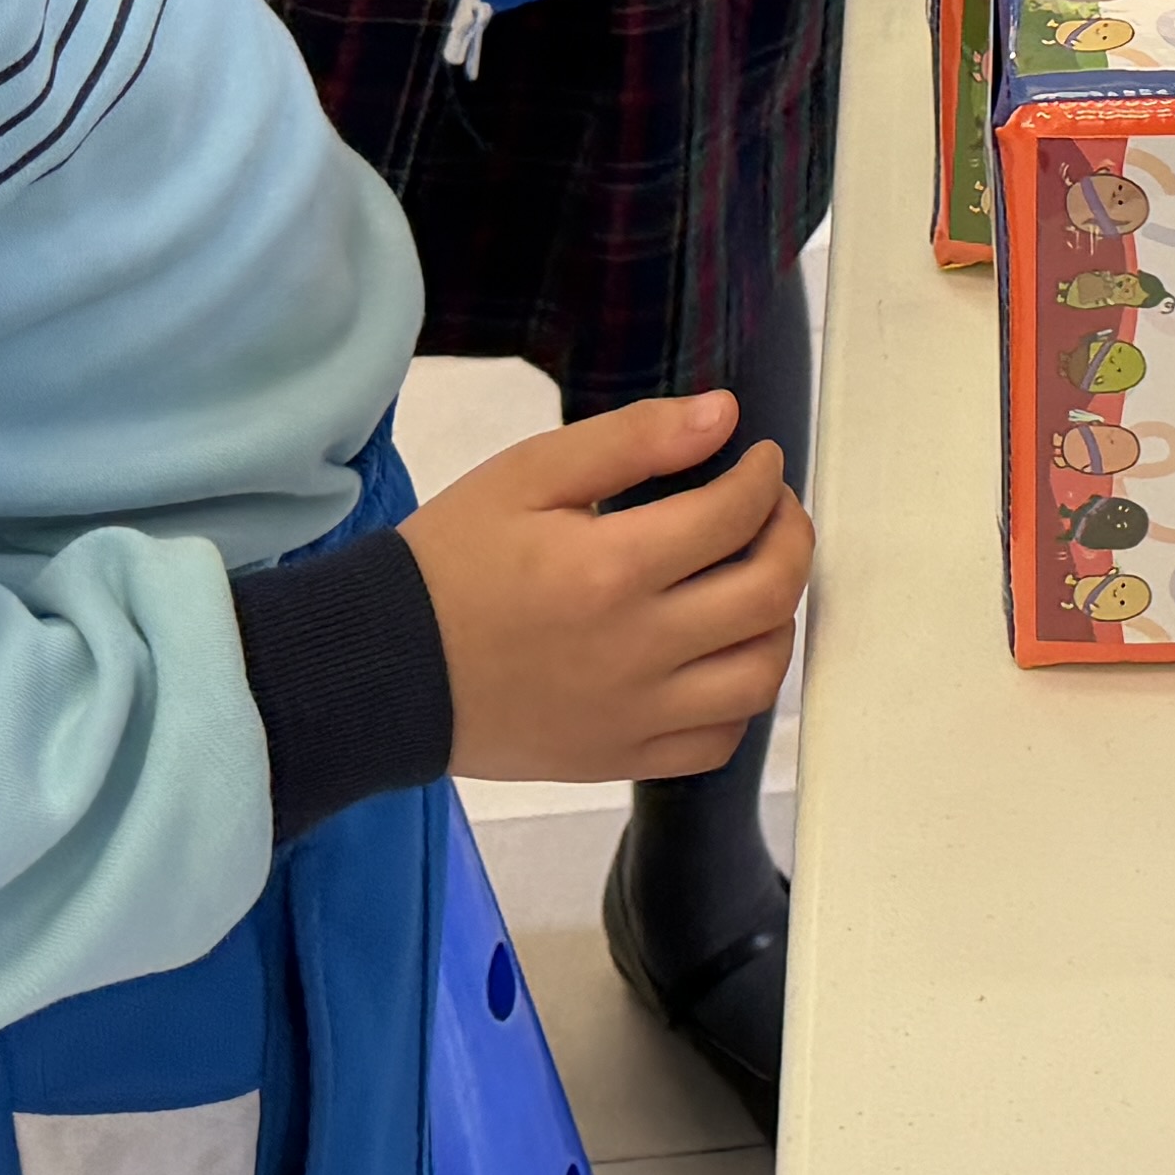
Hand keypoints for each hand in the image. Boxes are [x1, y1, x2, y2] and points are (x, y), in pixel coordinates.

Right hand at [402, 390, 813, 785]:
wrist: (383, 668)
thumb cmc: (451, 563)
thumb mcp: (528, 474)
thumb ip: (632, 439)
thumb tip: (723, 415)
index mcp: (612, 570)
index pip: (736, 515)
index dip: (764, 476)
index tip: (758, 459)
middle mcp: (637, 651)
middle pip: (768, 596)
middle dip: (791, 537)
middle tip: (772, 510)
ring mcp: (633, 716)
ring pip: (759, 676)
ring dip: (778, 619)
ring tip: (755, 580)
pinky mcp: (620, 760)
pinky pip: (718, 741)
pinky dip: (738, 696)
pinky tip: (719, 655)